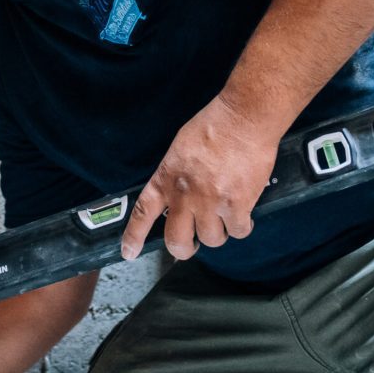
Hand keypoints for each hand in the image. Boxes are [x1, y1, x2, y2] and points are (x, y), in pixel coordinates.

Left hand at [120, 94, 279, 260]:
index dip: (134, 237)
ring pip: (212, 240)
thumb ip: (175, 176)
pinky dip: (242, 226)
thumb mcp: (179, 149)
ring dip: (218, 233)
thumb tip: (179, 197)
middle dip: (184, 249)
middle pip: (177, 241)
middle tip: (191, 245)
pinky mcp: (237, 206)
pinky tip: (244, 215)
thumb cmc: (213, 126)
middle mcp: (184, 196)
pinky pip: (238, 231)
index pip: (143, 213)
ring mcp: (210, 203)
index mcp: (166, 179)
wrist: (243, 119)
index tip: (129, 253)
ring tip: (224, 219)